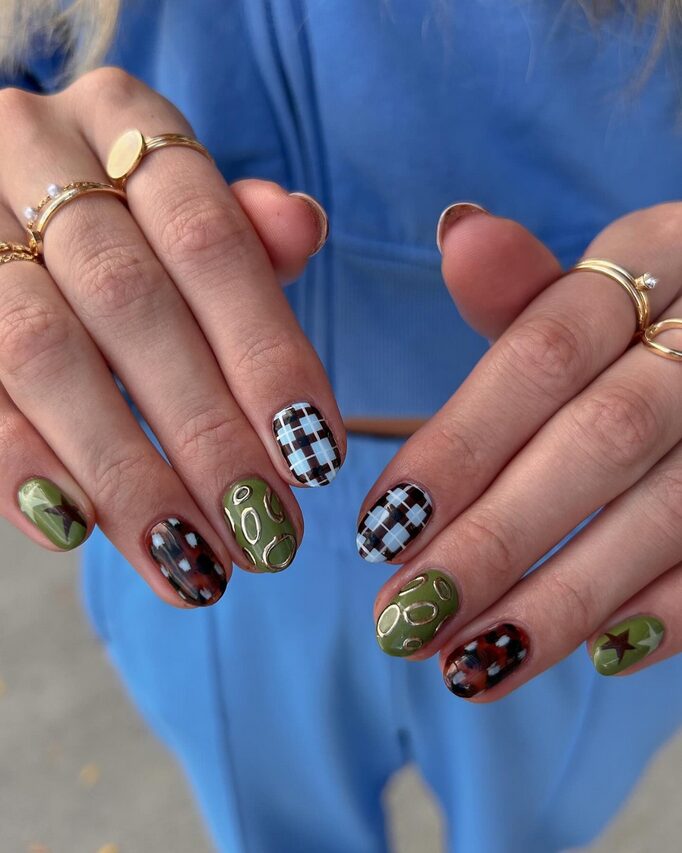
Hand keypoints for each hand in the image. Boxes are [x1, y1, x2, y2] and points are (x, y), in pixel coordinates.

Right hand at [0, 67, 343, 605]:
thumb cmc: (128, 219)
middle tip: (264, 533)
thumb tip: (301, 227)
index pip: (211, 240)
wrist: (10, 197)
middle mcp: (31, 152)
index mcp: (121, 121)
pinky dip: (21, 463)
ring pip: (42, 354)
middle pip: (129, 304)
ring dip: (123, 471)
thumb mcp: (187, 207)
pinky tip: (77, 532)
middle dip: (205, 432)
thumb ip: (245, 230)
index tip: (316, 458)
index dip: (266, 354)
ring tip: (191, 562)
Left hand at [362, 202, 681, 697]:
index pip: (539, 354)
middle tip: (405, 621)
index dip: (456, 448)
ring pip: (665, 513)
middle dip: (495, 541)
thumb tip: (459, 234)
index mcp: (659, 255)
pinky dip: (671, 611)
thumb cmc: (659, 316)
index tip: (379, 531)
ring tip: (471, 666)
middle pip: (599, 441)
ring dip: (564, 600)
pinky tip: (599, 656)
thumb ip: (527, 288)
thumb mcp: (604, 281)